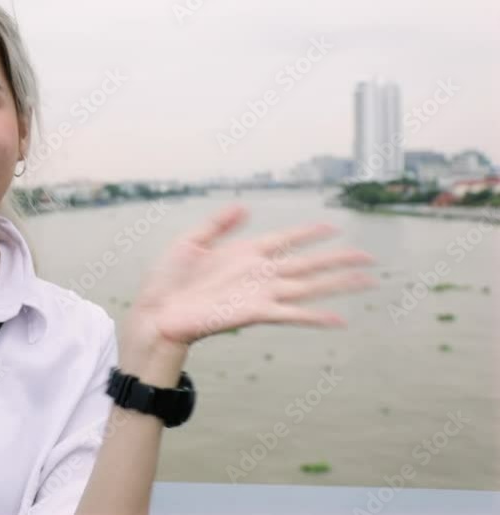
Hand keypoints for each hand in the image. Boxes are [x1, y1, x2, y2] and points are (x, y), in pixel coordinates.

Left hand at [128, 205, 376, 350]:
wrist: (156, 310)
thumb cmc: (169, 278)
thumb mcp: (191, 241)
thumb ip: (218, 224)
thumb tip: (243, 207)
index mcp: (245, 252)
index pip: (286, 239)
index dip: (309, 233)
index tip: (333, 226)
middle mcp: (259, 273)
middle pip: (308, 263)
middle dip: (339, 260)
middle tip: (369, 256)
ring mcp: (260, 293)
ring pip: (309, 286)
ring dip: (339, 284)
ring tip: (368, 281)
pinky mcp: (255, 313)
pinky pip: (291, 314)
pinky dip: (315, 317)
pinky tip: (340, 319)